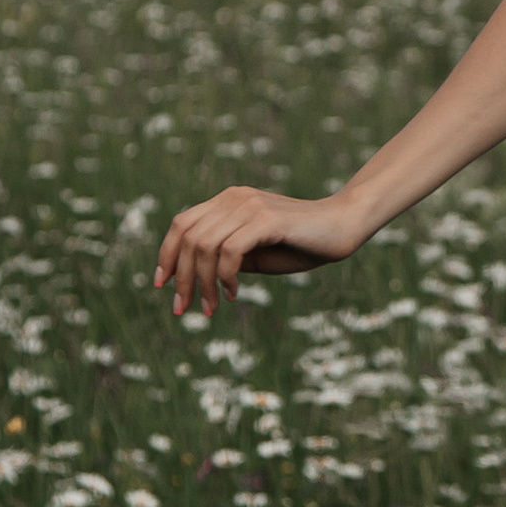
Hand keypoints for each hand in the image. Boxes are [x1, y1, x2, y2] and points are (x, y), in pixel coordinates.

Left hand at [153, 183, 350, 319]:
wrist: (343, 227)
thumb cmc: (300, 244)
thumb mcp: (254, 254)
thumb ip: (225, 257)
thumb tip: (193, 276)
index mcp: (228, 201)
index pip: (182, 223)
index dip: (166, 254)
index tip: (162, 285)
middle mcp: (234, 198)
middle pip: (188, 237)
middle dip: (181, 277)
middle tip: (183, 308)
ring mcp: (250, 206)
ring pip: (205, 245)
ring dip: (203, 282)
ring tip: (211, 307)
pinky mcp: (267, 219)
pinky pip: (230, 250)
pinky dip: (225, 276)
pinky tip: (234, 293)